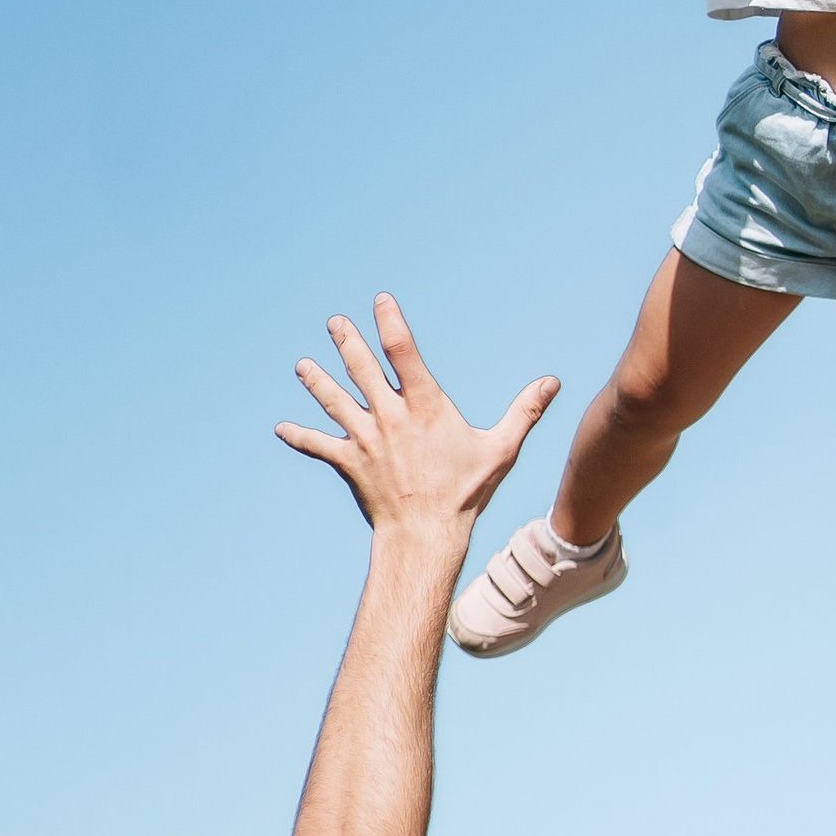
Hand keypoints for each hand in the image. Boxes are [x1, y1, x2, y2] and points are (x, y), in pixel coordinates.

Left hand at [278, 295, 559, 548]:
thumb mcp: (501, 449)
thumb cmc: (465, 492)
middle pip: (361, 370)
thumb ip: (525, 411)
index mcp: (424, 407)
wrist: (425, 534)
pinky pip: (319, 446)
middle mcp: (390, 417)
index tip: (380, 301)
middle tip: (335, 323)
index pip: (403, 353)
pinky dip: (300, 437)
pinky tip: (282, 428)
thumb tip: (552, 383)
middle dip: (346, 342)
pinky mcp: (349, 464)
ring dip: (317, 381)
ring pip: (334, 401)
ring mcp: (365, 440)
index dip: (390, 324)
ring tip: (302, 365)